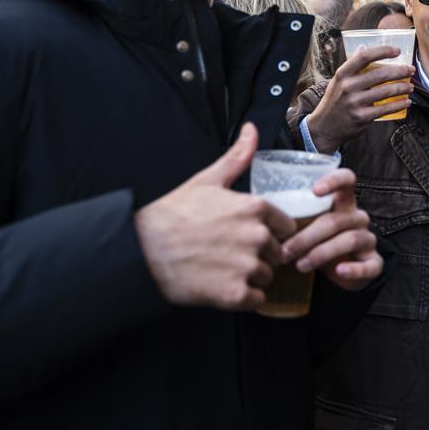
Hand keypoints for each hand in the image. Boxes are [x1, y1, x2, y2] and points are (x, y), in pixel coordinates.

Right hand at [134, 123, 296, 309]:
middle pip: (277, 252)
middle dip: (259, 254)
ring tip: (222, 268)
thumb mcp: (207, 180)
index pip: (285, 226)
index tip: (249, 234)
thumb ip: (237, 157)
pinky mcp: (235, 294)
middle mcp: (256, 237)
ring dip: (250, 276)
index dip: (269, 231)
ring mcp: (246, 266)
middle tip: (230, 252)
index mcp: (254, 208)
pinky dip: (243, 296)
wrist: (143, 251)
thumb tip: (252, 129)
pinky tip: (221, 285)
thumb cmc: (174, 214)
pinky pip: (256, 299)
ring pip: (266, 276)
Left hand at [279, 166, 383, 291]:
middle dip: (307, 236)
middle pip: (337, 219)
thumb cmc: (314, 242)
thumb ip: (287, 213)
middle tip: (285, 251)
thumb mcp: (303, 225)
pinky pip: (369, 265)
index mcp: (342, 202)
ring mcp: (368, 239)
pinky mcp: (373, 262)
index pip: (347, 180)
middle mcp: (357, 217)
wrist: (335, 272)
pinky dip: (353, 269)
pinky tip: (338, 271)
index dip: (334, 181)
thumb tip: (257, 207)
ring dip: (322, 253)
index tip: (314, 190)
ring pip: (349, 239)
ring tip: (300, 265)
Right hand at [306, 45, 414, 151]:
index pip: (365, 56)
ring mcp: (355, 102)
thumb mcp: (338, 82)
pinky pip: (386, 109)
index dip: (383, 51)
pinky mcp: (362, 117)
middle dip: (400, 71)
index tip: (397, 51)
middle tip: (410, 70)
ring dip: (403, 88)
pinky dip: (399, 104)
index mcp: (343, 74)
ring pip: (386, 91)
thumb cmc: (335, 101)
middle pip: (381, 74)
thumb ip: (353, 70)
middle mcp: (348, 87)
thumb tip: (370, 52)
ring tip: (410, 87)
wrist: (324, 127)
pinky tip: (406, 102)